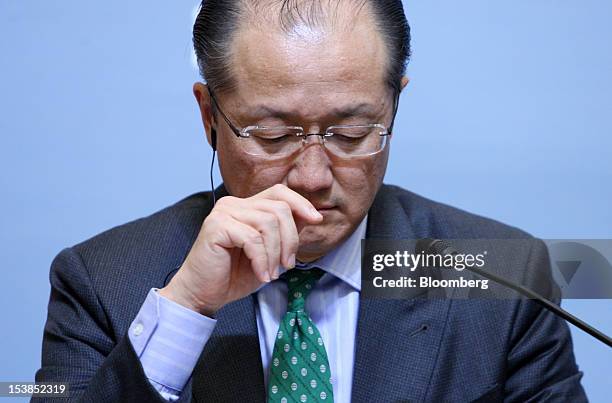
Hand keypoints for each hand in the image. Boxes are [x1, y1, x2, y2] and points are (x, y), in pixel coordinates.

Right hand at [159, 184, 322, 315]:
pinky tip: (261, 275)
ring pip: (268, 223)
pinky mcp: (216, 227)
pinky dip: (262, 260)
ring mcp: (223, 213)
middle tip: (287, 265)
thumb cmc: (234, 275)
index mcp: (245, 206)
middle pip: (279, 208)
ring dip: (275, 253)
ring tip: (271, 273)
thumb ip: (285, 231)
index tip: (317, 220)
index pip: (279, 193)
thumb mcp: (269, 252)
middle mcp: (233, 204)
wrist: (203, 295)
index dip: (301, 204)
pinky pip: (253, 239)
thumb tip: (311, 215)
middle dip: (290, 239)